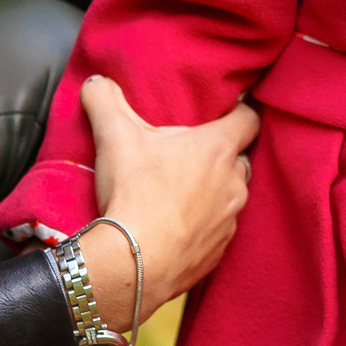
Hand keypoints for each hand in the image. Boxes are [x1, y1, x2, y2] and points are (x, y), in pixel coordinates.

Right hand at [76, 75, 259, 325]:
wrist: (133, 264)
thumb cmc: (133, 193)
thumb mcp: (114, 137)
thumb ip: (105, 101)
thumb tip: (97, 82)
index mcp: (217, 149)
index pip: (249, 119)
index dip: (239, 112)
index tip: (224, 112)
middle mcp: (234, 183)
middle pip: (239, 159)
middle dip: (220, 156)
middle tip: (188, 158)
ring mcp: (229, 221)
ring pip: (230, 197)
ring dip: (212, 193)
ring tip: (180, 196)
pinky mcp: (219, 253)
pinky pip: (217, 232)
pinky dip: (202, 228)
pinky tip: (176, 229)